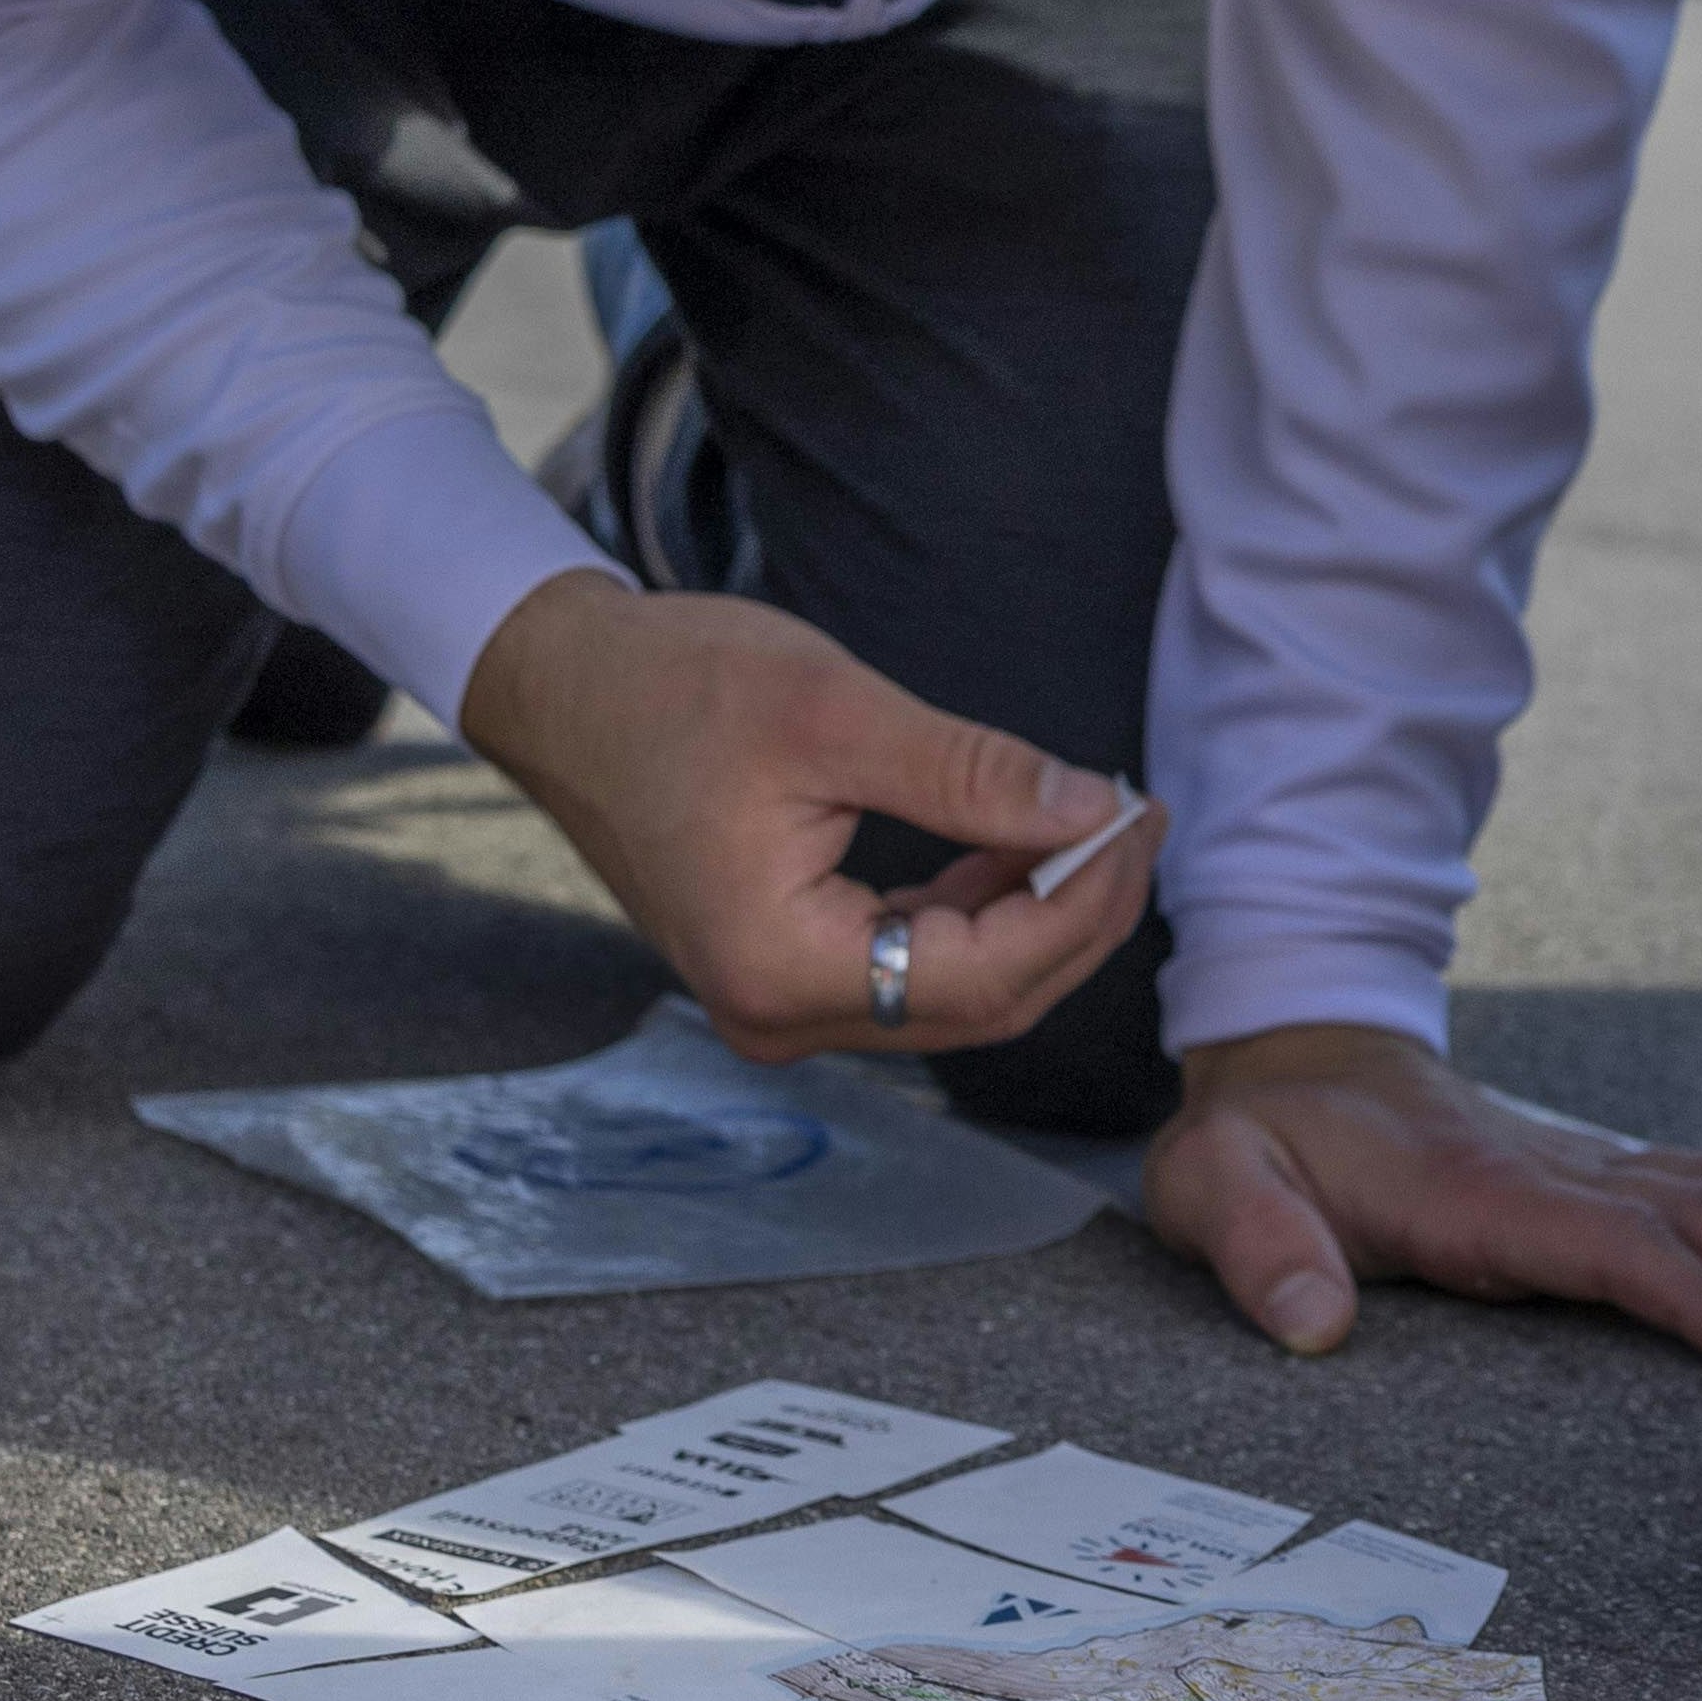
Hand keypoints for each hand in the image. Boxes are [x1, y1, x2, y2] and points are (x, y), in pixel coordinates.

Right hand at [449, 573, 1145, 1063]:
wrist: (564, 689)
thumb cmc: (672, 688)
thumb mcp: (834, 713)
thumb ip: (970, 774)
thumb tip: (1091, 811)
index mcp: (781, 968)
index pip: (981, 974)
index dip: (1078, 904)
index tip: (1136, 818)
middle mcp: (779, 1012)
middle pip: (980, 1000)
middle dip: (1074, 914)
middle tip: (1137, 819)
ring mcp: (780, 999)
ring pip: (956, 988)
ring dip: (1036, 913)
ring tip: (1097, 819)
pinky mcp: (788, 965)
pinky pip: (913, 960)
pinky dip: (979, 907)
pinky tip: (1021, 840)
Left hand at [1145, 1024, 1701, 1373]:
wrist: (1295, 1055)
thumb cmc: (1262, 1139)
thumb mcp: (1214, 1183)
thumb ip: (1256, 1246)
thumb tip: (1312, 1325)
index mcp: (1480, 1190)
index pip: (1616, 1242)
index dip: (1701, 1296)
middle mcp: (1561, 1168)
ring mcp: (1592, 1163)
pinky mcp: (1604, 1171)